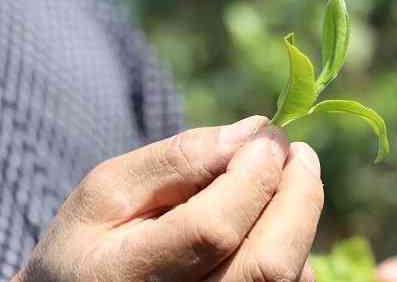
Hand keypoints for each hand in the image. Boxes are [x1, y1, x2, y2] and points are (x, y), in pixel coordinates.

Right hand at [13, 116, 323, 281]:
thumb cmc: (94, 240)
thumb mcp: (111, 189)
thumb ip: (179, 158)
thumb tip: (253, 131)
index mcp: (127, 276)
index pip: (213, 228)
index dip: (252, 175)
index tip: (269, 136)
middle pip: (268, 265)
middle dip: (299, 196)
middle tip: (299, 153)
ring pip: (288, 276)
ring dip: (299, 217)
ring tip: (284, 180)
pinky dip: (294, 244)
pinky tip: (270, 221)